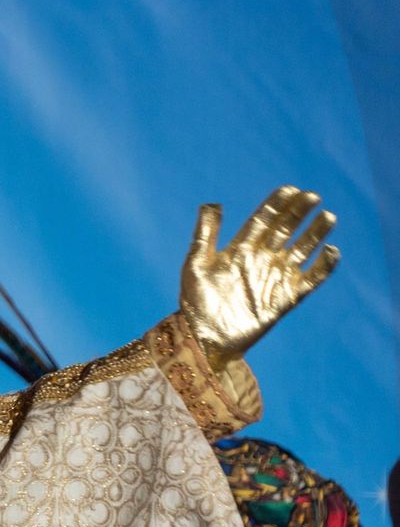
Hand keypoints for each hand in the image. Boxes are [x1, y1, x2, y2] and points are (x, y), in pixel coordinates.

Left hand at [179, 185, 338, 368]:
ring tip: (328, 216)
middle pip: (285, 230)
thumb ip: (205, 234)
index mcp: (239, 249)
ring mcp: (274, 278)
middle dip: (299, 212)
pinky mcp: (286, 299)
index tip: (290, 189)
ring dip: (315, 233)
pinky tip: (331, 250)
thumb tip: (212, 203)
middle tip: (313, 196)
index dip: (277, 204)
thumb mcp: (195, 264)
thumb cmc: (195, 301)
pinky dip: (323, 266)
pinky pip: (311, 280)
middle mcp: (260, 260)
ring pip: (301, 250)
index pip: (263, 220)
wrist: (204, 337)